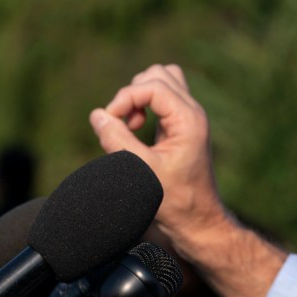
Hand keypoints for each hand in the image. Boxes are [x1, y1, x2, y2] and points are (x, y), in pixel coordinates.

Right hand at [89, 64, 223, 254]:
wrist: (198, 221)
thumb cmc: (176, 201)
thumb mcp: (142, 172)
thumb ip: (118, 141)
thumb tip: (98, 115)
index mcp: (189, 120)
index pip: (153, 85)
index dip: (126, 97)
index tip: (111, 121)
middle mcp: (192, 113)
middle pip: (160, 75)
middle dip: (133, 92)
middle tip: (125, 123)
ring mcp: (188, 119)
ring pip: (162, 82)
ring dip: (139, 96)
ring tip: (130, 124)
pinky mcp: (180, 127)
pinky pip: (161, 99)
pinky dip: (143, 106)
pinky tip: (135, 129)